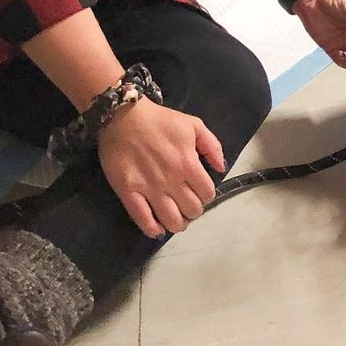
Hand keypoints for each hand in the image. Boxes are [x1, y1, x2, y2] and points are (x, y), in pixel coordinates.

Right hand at [97, 99, 225, 237]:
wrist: (123, 116)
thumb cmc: (161, 120)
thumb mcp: (194, 124)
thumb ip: (212, 145)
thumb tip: (221, 168)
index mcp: (189, 163)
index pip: (207, 193)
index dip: (207, 196)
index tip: (200, 192)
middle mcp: (172, 179)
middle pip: (192, 210)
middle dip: (193, 210)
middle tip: (187, 204)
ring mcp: (149, 188)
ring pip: (171, 220)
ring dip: (177, 223)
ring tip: (176, 218)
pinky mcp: (128, 192)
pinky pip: (142, 219)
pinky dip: (153, 229)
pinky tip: (158, 229)